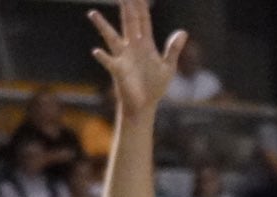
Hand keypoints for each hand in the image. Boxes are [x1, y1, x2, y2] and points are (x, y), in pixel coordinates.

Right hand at [88, 1, 186, 116]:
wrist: (144, 105)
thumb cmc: (155, 87)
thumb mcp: (168, 67)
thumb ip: (173, 49)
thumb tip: (183, 32)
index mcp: (146, 44)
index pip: (143, 19)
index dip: (141, 5)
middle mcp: (132, 47)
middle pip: (128, 21)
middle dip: (126, 7)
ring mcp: (123, 57)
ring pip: (111, 37)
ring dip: (102, 26)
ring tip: (93, 13)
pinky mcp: (118, 70)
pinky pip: (108, 62)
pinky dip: (103, 57)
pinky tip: (97, 51)